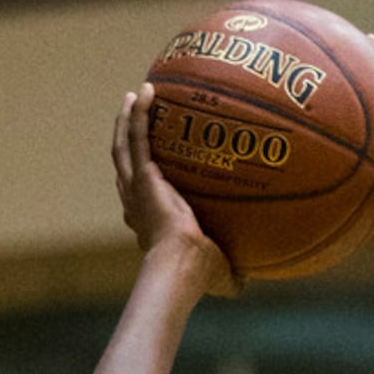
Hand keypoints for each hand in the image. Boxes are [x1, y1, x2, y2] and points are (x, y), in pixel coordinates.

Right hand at [113, 86, 238, 296]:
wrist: (182, 263)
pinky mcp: (143, 175)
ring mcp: (136, 187)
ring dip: (127, 120)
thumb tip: (249, 282)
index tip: (147, 171)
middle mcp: (136, 203)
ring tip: (135, 97)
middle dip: (127, 142)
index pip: (137, 198)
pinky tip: (147, 91)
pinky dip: (140, 113)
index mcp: (148, 223)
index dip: (138, 183)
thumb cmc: (200, 276)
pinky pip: (138, 136)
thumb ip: (231, 275)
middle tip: (134, 120)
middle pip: (125, 165)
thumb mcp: (219, 276)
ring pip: (124, 146)